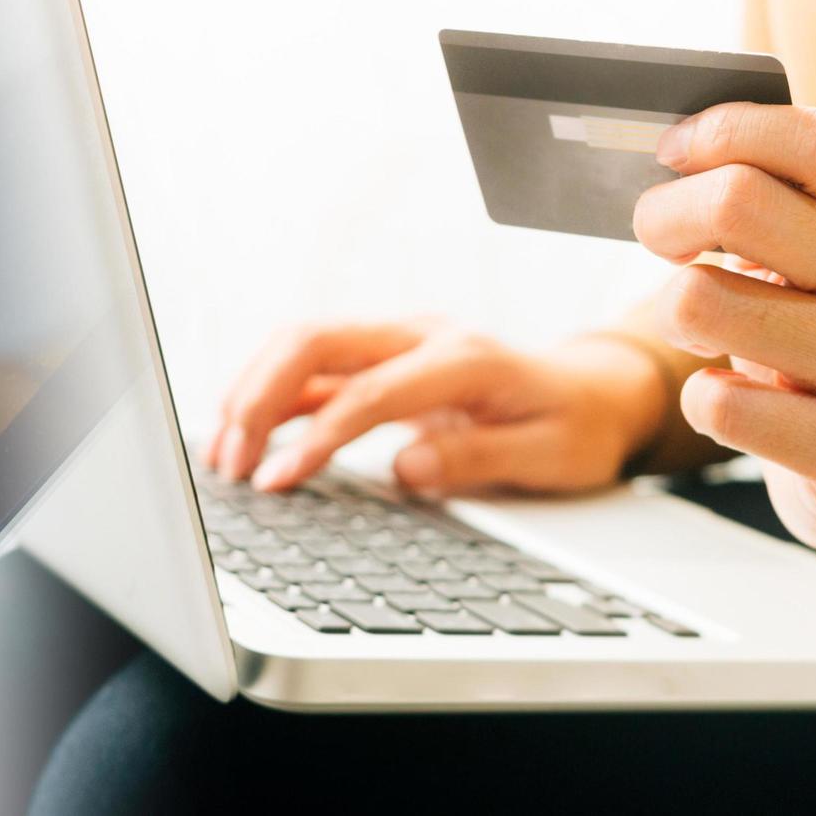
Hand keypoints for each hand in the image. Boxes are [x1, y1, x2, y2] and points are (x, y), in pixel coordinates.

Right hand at [208, 320, 668, 495]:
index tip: (278, 481)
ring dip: (253, 390)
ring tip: (221, 451)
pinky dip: (269, 394)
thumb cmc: (576, 427)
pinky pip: (312, 366)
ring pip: (302, 344)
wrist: (593, 392)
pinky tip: (242, 432)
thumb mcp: (548, 456)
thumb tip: (406, 467)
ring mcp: (398, 341)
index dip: (316, 437)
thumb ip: (478, 459)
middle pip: (315, 341)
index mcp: (464, 358)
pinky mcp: (382, 359)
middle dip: (259, 397)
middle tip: (229, 462)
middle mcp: (422, 335)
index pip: (369, 392)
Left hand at [634, 103, 815, 605]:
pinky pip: (717, 401)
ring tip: (703, 325)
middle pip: (738, 204)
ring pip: (703, 301)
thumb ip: (777, 192)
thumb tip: (675, 148)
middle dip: (666, 215)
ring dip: (676, 313)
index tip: (672, 149)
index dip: (726, 131)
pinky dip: (700, 397)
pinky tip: (732, 399)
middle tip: (660, 236)